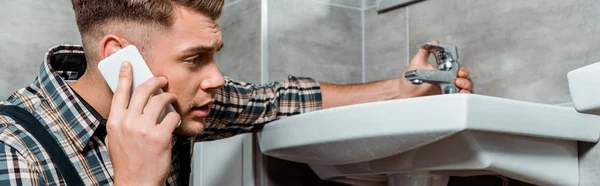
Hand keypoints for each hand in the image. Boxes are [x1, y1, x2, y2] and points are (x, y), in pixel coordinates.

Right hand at [105, 61, 179, 185]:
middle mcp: (128, 123)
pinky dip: (176, 116)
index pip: (120, 92)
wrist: (137, 182)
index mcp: (115, 123)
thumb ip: (121, 122)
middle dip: (155, 81)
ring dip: (169, 97)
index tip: (128, 64)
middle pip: (143, 91)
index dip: (124, 75)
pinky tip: (174, 120)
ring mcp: (144, 129)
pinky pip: (172, 117)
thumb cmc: (128, 163)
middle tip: (161, 80)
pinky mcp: (160, 136)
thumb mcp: (115, 140)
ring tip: (172, 99)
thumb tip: (130, 105)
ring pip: (160, 101)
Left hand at [398, 40, 471, 97]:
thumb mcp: (417, 62)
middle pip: (463, 80)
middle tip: (458, 80)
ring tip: (460, 88)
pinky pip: (454, 99)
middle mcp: (445, 80)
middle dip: (465, 80)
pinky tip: (459, 95)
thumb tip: (434, 42)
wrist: (402, 92)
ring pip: (461, 89)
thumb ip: (425, 51)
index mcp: (442, 70)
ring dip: (465, 88)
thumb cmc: (408, 78)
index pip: (457, 69)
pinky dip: (460, 97)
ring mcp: (444, 90)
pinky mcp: (441, 98)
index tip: (459, 71)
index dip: (462, 70)